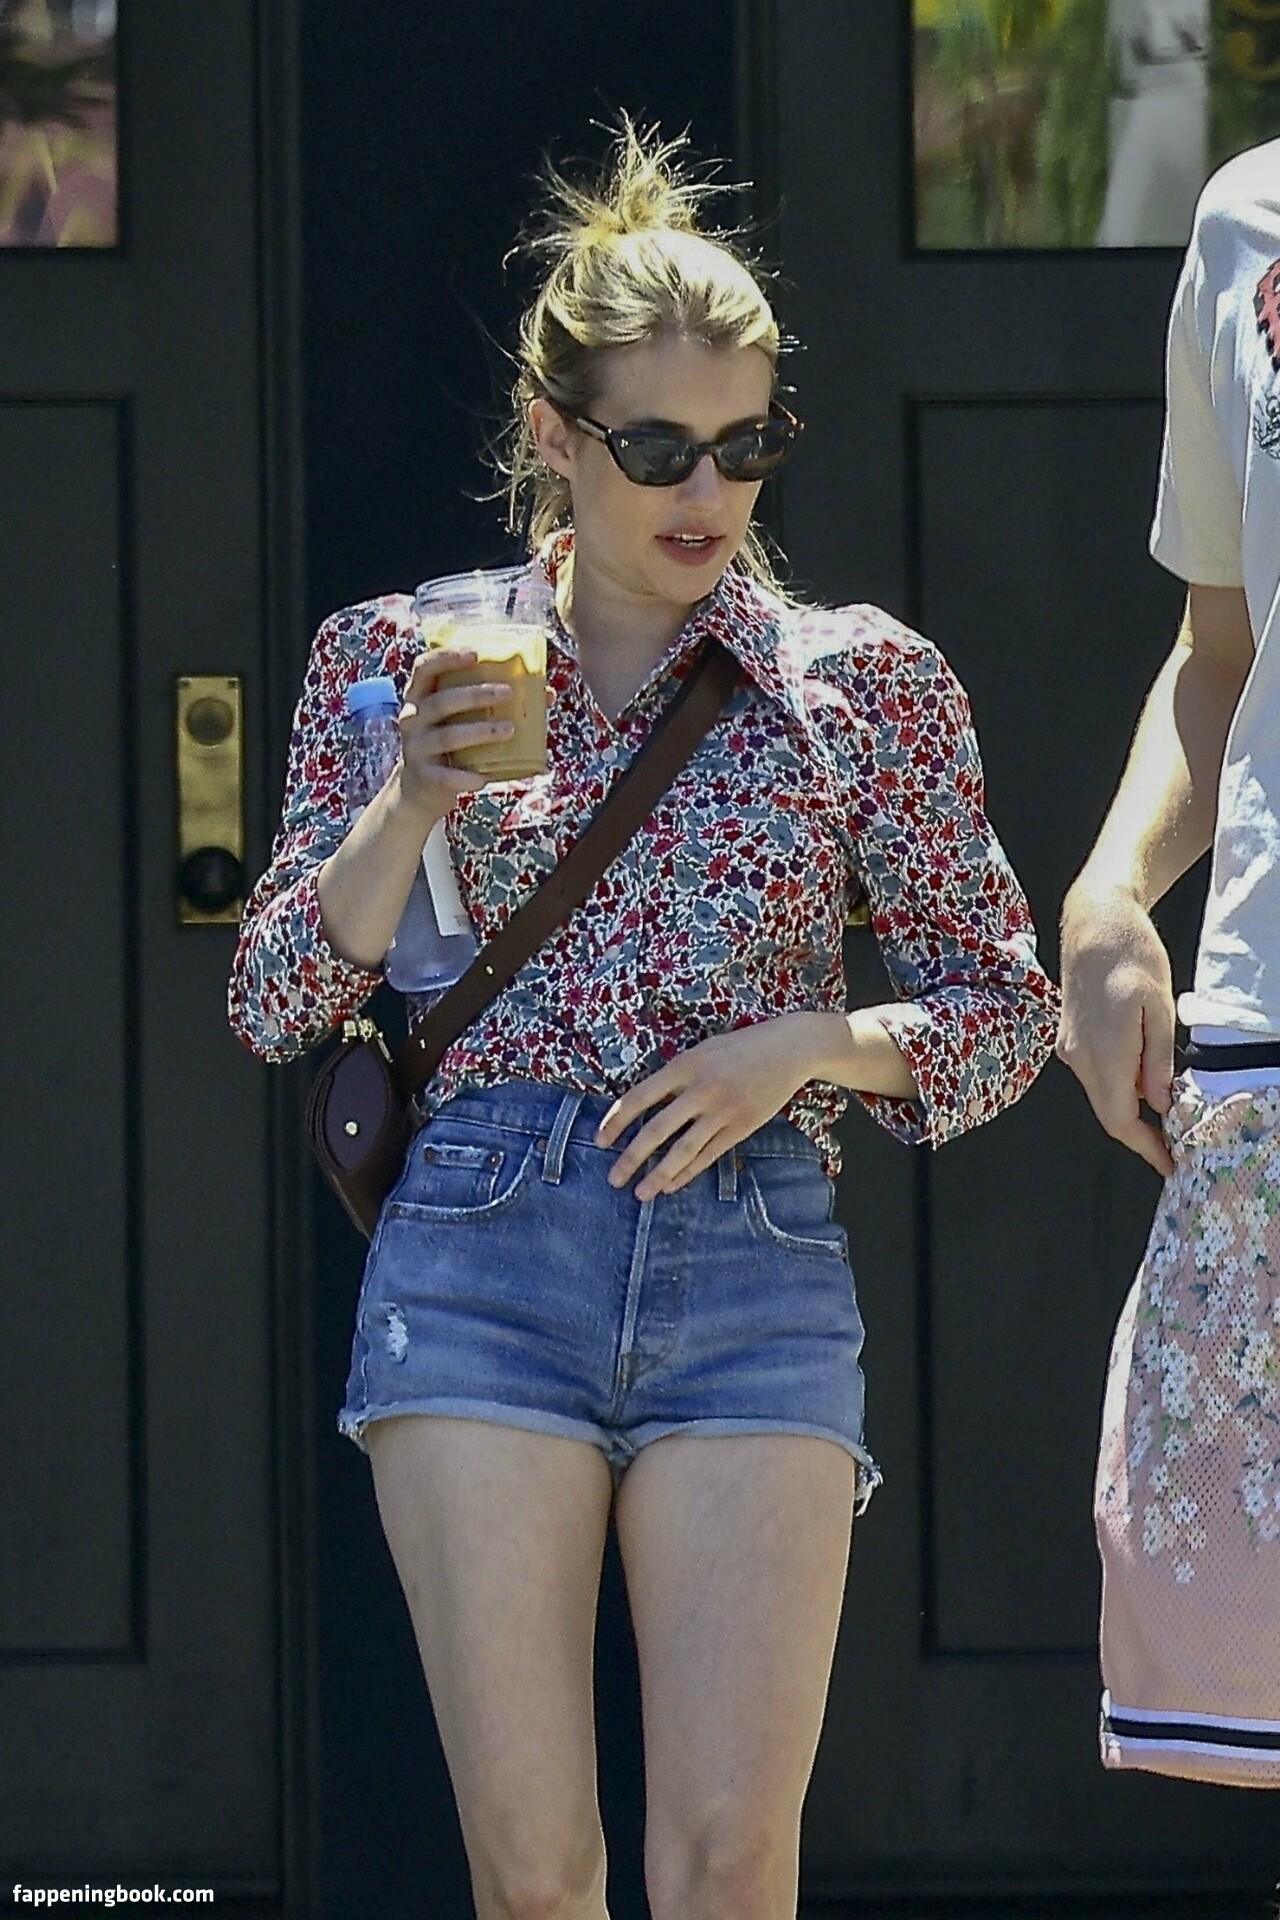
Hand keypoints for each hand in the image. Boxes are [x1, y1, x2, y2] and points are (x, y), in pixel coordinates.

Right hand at [395, 647, 514, 815]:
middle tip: (509, 693)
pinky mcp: (424, 777)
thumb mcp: (459, 720)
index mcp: (420, 697)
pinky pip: (446, 776)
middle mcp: (412, 719)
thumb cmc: (450, 745)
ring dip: (480, 732)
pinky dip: (466, 777)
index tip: (476, 654)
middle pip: (441, 701)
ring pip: (448, 737)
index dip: (447, 658)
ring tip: (510, 729)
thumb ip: (491, 703)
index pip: (425, 668)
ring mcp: (416, 748)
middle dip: (476, 695)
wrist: (419, 790)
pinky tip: (484, 778)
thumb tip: (546, 693)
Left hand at [595, 1016, 816, 1200]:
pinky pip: (709, 1155)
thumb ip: (674, 1077)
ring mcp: (723, 1110)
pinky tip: (670, 1185)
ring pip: (684, 1150)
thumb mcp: (701, 1051)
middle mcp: (702, 1089)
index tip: (600, 1141)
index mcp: (685, 1065)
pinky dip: (687, 1173)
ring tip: (640, 1194)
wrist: (788, 1049)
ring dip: (659, 1175)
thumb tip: (643, 1107)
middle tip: (613, 1179)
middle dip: (631, 1158)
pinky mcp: (742, 1127)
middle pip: (657, 1129)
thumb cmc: (739, 1048)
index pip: (640, 1097)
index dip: (616, 1121)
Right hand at [1057, 881, 1175, 1175]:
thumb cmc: (1131, 954)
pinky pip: (1095, 1077)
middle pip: (1108, 1113)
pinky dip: (1119, 1088)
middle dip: (1141, 1135)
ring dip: (1131, 1111)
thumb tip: (1159, 1104)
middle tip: (1174, 1146)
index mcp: (1104, 1050)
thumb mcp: (1160, 1007)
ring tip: (1166, 1115)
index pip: (1120, 1119)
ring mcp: (1069, 1047)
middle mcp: (1078, 1055)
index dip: (1145, 1148)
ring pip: (1101, 1096)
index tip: (1169, 1164)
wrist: (1094, 922)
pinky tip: (1144, 1081)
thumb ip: (1157, 1061)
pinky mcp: (1068, 1038)